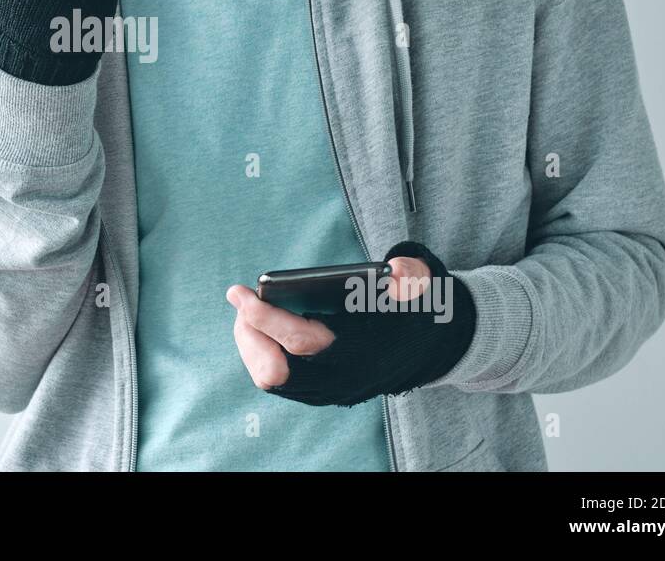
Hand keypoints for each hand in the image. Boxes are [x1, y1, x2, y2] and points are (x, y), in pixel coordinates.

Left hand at [227, 242, 477, 406]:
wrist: (426, 350)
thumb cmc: (414, 311)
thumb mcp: (424, 287)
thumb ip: (413, 277)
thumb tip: (394, 271)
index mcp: (361, 354)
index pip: (300, 342)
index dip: (264, 317)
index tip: (238, 292)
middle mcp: (340, 381)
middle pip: (274, 371)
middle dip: (249, 333)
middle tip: (241, 299)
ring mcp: (327, 392)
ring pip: (270, 378)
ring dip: (250, 342)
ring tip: (246, 308)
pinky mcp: (317, 393)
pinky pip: (277, 380)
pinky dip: (260, 352)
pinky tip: (257, 325)